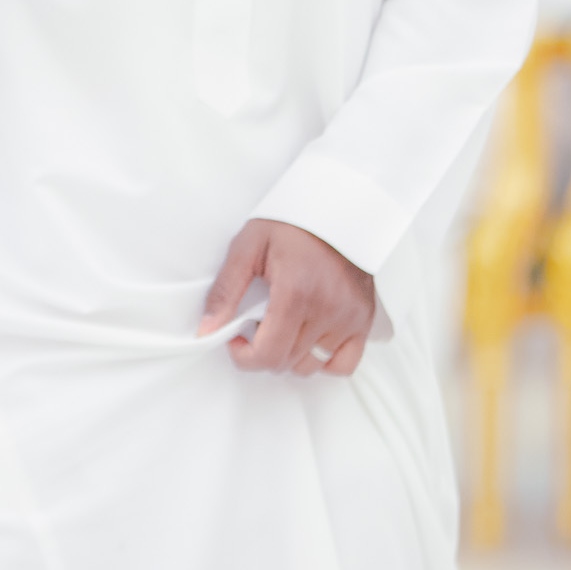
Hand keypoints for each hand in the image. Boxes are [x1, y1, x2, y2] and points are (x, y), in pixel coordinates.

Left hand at [198, 218, 375, 376]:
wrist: (336, 203)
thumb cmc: (291, 221)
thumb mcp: (249, 245)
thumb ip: (225, 291)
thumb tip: (207, 331)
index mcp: (297, 292)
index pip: (268, 355)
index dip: (244, 355)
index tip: (236, 336)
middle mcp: (328, 309)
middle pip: (286, 362)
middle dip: (263, 351)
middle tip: (258, 322)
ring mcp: (350, 317)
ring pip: (311, 366)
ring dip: (290, 355)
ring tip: (283, 325)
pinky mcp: (363, 319)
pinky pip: (344, 364)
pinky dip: (324, 361)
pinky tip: (310, 338)